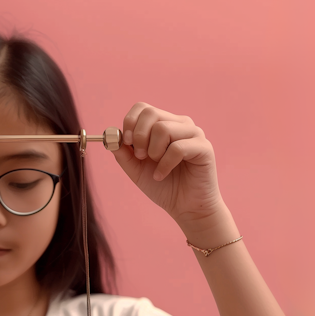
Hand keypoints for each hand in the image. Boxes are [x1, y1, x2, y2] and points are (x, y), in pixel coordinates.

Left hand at [109, 102, 223, 226]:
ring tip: (156, 167)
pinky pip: (178, 148)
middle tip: (141, 157)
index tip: (127, 142)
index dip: (130, 122)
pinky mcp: (204, 147)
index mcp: (163, 124)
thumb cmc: (163, 186)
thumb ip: (123, 153)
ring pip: (163, 128)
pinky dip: (164, 165)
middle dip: (139, 137)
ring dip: (153, 152)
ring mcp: (193, 133)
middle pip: (151, 113)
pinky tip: (162, 175)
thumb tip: (110, 136)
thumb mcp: (135, 169)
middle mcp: (179, 124)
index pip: (143, 108)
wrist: (185, 207)